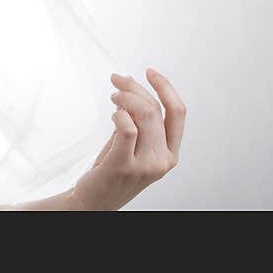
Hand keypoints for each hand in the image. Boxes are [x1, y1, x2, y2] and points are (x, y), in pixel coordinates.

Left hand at [71, 68, 185, 210]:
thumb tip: (131, 87)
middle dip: (135, 87)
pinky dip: (119, 114)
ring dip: (126, 96)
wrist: (94, 200)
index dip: (166, 87)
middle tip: (116, 80)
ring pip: (144, 115)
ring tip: (113, 95)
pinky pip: (127, 128)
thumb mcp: (132, 143)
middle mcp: (163, 160)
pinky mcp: (123, 166)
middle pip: (155, 109)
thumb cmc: (112, 170)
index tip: (149, 71)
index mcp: (170, 153)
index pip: (178, 112)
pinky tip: (112, 113)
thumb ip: (136, 119)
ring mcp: (145, 165)